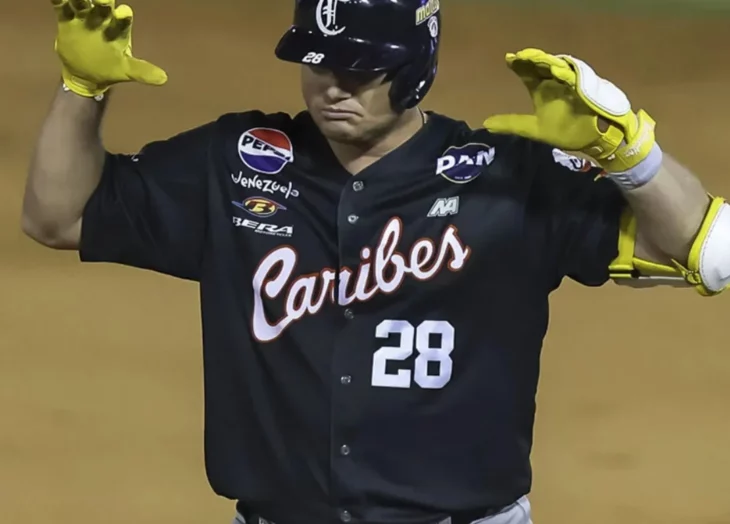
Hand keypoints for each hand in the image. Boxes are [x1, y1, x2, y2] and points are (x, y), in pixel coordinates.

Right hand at [52, 0, 167, 96]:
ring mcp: (84, 18)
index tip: (125, 12)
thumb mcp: (126, 71)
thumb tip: (164, 79)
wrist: (86, 73)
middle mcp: (102, 20)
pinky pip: (62, 6)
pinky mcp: (67, 20)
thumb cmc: (111, 68)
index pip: (122, 22)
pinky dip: (58, 0)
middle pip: (102, 7)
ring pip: (82, 3)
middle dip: (103, 2)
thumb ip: (142, 72)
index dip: (123, 17)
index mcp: (118, 31)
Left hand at [483, 48, 655, 172]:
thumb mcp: (534, 129)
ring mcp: (570, 82)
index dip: (519, 65)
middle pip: (540, 65)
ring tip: (530, 58)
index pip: (528, 73)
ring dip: (544, 61)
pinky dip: (564, 72)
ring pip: (555, 65)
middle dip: (529, 59)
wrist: (596, 139)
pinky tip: (553, 70)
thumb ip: (512, 124)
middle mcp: (555, 82)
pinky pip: (574, 76)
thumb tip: (486, 123)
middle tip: (517, 57)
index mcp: (543, 89)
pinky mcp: (584, 86)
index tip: (508, 60)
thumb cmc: (568, 131)